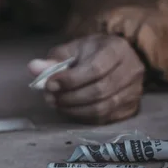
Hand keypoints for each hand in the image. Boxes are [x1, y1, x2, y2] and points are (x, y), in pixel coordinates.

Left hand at [28, 34, 144, 123]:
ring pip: (102, 108)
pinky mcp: (131, 108)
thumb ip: (54, 59)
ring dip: (74, 109)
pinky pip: (104, 118)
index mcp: (117, 49)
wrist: (117, 59)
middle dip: (69, 97)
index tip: (49, 84)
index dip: (70, 80)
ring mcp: (134, 91)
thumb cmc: (92, 53)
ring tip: (57, 103)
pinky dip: (83, 116)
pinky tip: (70, 109)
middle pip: (99, 91)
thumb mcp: (73, 49)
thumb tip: (34, 68)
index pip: (95, 69)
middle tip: (50, 97)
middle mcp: (131, 70)